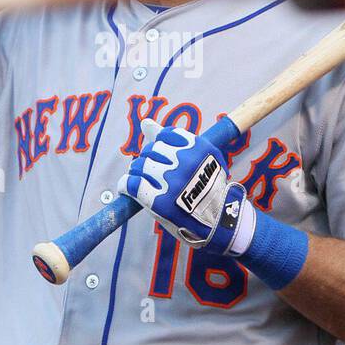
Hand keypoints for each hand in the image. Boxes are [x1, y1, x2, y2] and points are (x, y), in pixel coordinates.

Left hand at [117, 119, 251, 255]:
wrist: (219, 222)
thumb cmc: (209, 189)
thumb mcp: (202, 160)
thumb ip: (174, 140)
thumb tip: (145, 123)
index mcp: (198, 148)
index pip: (165, 135)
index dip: (161, 146)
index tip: (163, 157)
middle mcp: (184, 161)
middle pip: (151, 150)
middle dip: (149, 159)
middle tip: (152, 172)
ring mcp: (171, 181)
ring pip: (140, 165)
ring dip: (137, 171)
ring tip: (141, 180)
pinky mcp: (159, 201)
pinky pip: (132, 184)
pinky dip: (125, 185)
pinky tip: (127, 188)